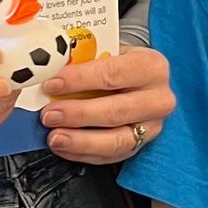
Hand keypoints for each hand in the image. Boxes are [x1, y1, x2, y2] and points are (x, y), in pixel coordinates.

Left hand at [41, 45, 176, 166]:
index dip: (79, 80)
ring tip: (54, 137)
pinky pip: (111, 156)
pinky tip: (64, 146)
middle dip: (78, 114)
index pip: (112, 74)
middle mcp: (158, 98)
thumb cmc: (119, 64)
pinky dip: (83, 153)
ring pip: (116, 141)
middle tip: (50, 115)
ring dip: (80, 141)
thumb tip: (49, 72)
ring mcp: (152, 126)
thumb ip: (82, 60)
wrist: (138, 79)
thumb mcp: (106, 51)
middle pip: (115, 111)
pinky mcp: (141, 145)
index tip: (52, 85)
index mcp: (151, 67)